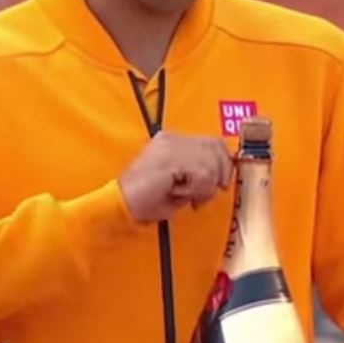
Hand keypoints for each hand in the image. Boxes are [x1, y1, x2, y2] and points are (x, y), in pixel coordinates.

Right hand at [118, 130, 233, 222]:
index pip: (213, 142)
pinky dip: (196, 190)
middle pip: (216, 147)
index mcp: (172, 141)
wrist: (120, 204)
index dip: (223, 164)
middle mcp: (173, 138)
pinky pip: (203, 174)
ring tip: (185, 196)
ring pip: (211, 163)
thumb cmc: (145, 201)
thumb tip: (221, 178)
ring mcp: (171, 145)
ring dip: (204, 187)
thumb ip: (197, 175)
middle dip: (218, 175)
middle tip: (202, 196)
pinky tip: (177, 193)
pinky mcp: (171, 157)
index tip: (219, 185)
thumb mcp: (179, 184)